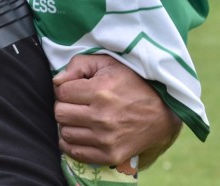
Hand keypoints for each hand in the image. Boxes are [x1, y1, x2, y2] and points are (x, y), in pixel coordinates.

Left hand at [53, 54, 180, 168]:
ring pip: (65, 133)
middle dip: (64, 105)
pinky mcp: (110, 155)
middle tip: (76, 103)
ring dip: (68, 124)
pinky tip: (79, 133)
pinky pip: (76, 153)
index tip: (75, 89)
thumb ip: (80, 65)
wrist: (162, 113)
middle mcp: (102, 117)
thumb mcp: (109, 64)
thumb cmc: (133, 84)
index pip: (62, 92)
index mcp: (101, 91)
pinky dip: (71, 144)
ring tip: (80, 118)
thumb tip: (57, 80)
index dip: (66, 88)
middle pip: (60, 113)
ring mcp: (106, 139)